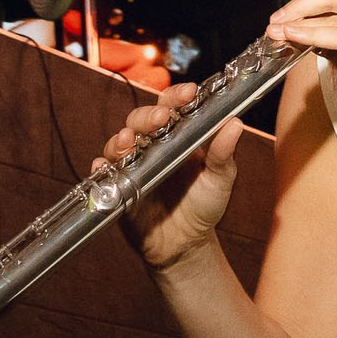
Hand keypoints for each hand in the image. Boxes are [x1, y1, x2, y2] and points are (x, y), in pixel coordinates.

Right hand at [99, 82, 243, 271]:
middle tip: (161, 119)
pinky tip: (103, 166)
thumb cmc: (205, 205)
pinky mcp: (118, 188)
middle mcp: (152, 146)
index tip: (189, 93)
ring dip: (121, 139)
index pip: (172, 107)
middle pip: (141, 120)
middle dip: (149, 116)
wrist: (187, 244)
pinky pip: (102, 174)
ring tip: (130, 141)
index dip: (177, 96)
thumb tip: (235, 123)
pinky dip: (100, 168)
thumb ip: (224, 153)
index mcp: (178, 137)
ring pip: (119, 143)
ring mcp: (133, 166)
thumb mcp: (220, 179)